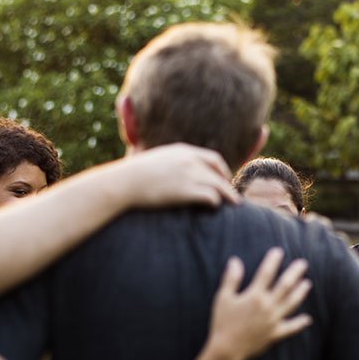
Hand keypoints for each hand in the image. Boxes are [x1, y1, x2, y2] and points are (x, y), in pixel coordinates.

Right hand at [121, 143, 239, 207]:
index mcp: (183, 151)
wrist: (124, 182)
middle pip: (219, 173)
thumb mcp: (155, 160)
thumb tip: (172, 173)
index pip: (213, 158)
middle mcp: (189, 160)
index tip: (225, 180)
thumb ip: (170, 163)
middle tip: (234, 196)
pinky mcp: (186, 191)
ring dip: (227, 196)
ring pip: (219, 185)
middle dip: (228, 185)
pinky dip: (215, 203)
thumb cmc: (133, 175)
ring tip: (234, 205)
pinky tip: (214, 208)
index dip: (222, 170)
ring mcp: (189, 175)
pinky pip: (211, 197)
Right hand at [208, 248, 311, 359]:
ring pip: (292, 303)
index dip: (273, 260)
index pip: (266, 273)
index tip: (279, 251)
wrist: (227, 349)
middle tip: (303, 263)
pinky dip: (300, 323)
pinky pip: (291, 328)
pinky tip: (307, 319)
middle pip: (285, 285)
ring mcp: (273, 320)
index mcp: (254, 295)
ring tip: (307, 283)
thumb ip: (231, 279)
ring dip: (301, 292)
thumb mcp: (223, 298)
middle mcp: (267, 306)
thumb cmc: (222, 322)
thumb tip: (235, 260)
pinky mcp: (275, 334)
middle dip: (295, 273)